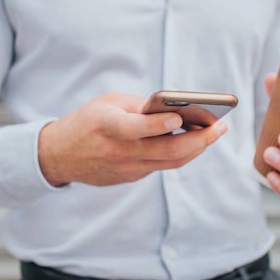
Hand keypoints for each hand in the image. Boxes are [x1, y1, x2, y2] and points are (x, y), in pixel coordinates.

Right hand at [38, 92, 226, 185]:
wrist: (60, 156)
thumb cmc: (87, 121)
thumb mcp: (107, 102)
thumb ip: (140, 106)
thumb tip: (175, 109)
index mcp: (107, 126)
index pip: (135, 129)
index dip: (158, 125)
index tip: (180, 118)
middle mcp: (118, 151)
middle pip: (166, 151)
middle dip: (198, 140)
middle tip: (220, 127)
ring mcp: (126, 169)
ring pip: (170, 162)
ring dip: (197, 148)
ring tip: (215, 133)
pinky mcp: (130, 178)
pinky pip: (161, 166)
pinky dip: (180, 153)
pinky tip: (194, 141)